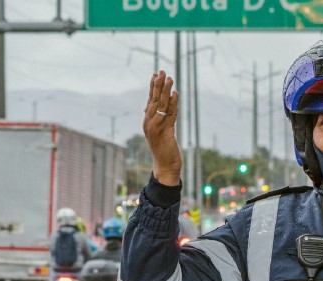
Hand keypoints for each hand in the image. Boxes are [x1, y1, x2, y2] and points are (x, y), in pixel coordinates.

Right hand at [143, 71, 180, 185]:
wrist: (165, 166)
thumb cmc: (163, 149)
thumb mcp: (159, 131)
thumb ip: (158, 118)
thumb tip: (153, 106)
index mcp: (147, 121)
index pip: (150, 100)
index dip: (152, 87)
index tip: (155, 74)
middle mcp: (149, 123)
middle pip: (154, 100)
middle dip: (158, 85)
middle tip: (162, 71)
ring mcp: (156, 127)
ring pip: (161, 105)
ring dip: (166, 91)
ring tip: (169, 78)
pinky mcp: (165, 132)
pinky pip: (170, 114)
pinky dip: (173, 103)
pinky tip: (175, 94)